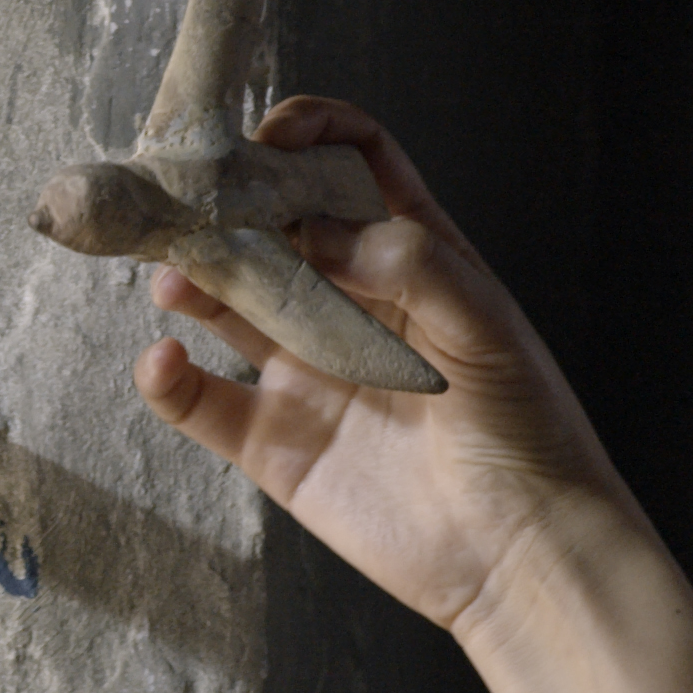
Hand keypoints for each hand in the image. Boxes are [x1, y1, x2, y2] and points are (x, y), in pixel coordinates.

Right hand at [134, 95, 636, 633]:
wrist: (519, 557)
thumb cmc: (528, 433)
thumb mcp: (487, 327)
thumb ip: (409, 264)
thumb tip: (313, 228)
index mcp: (409, 258)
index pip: (351, 165)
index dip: (307, 135)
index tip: (266, 138)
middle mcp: (349, 305)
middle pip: (269, 227)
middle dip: (222, 202)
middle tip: (182, 195)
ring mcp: (306, 371)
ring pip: (224, 303)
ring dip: (187, 279)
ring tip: (172, 273)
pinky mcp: (274, 442)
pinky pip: (201, 401)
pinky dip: (167, 379)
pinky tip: (164, 361)